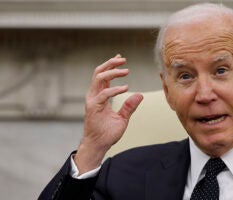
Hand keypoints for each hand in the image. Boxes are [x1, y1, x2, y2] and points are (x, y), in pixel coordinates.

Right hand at [75, 54, 142, 173]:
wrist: (99, 145)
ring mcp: (93, 101)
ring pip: (99, 78)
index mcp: (99, 96)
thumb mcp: (123, 118)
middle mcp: (94, 95)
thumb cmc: (108, 133)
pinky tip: (125, 88)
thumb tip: (140, 95)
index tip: (121, 59)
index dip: (111, 66)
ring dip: (112, 72)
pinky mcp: (93, 107)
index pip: (103, 76)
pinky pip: (103, 94)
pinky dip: (115, 89)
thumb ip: (129, 106)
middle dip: (110, 63)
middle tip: (123, 59)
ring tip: (125, 71)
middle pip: (99, 73)